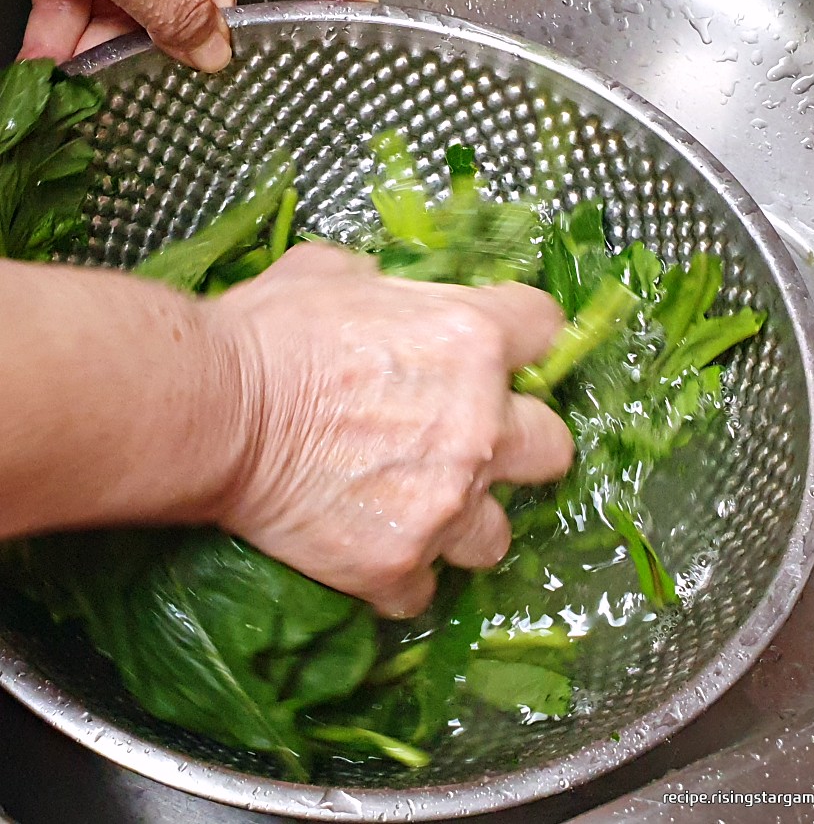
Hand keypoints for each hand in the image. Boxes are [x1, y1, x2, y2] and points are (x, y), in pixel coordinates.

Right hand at [208, 244, 574, 617]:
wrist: (213, 411)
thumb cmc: (267, 333)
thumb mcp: (328, 273)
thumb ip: (380, 281)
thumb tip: (380, 285)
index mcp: (472, 341)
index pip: (545, 330)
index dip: (524, 339)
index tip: (502, 353)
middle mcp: (480, 427)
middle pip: (553, 447)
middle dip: (519, 444)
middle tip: (472, 442)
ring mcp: (446, 502)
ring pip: (497, 536)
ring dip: (465, 521)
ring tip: (419, 509)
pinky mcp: (398, 562)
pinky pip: (424, 588)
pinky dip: (403, 572)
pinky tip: (372, 550)